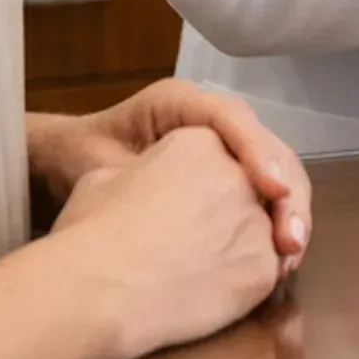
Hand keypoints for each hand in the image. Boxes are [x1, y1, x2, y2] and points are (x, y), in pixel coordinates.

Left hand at [31, 81, 310, 270]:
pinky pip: (262, 190)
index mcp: (179, 102)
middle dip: (285, 188)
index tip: (271, 191)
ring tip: (290, 252)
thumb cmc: (79, 156)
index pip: (230, 117)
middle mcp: (209, 118)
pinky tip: (279, 256)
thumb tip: (166, 202)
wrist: (68, 160)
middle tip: (290, 239)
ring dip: (288, 208)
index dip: (257, 151)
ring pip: (275, 166)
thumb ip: (129, 176)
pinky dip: (275, 220)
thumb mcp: (97, 164)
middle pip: (265, 142)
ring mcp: (223, 145)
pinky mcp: (227, 174)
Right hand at [48, 127, 281, 358]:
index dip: (204, 181)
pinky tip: (223, 289)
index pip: (216, 153)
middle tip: (208, 239)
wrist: (102, 290)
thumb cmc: (94, 232)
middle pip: (247, 186)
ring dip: (246, 241)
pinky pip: (267, 269)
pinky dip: (250, 278)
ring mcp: (255, 219)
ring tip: (212, 266)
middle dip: (234, 208)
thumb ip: (142, 171)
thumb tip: (145, 185)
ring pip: (263, 227)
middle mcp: (238, 172)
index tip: (190, 205)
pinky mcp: (263, 268)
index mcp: (201, 137)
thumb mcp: (106, 177)